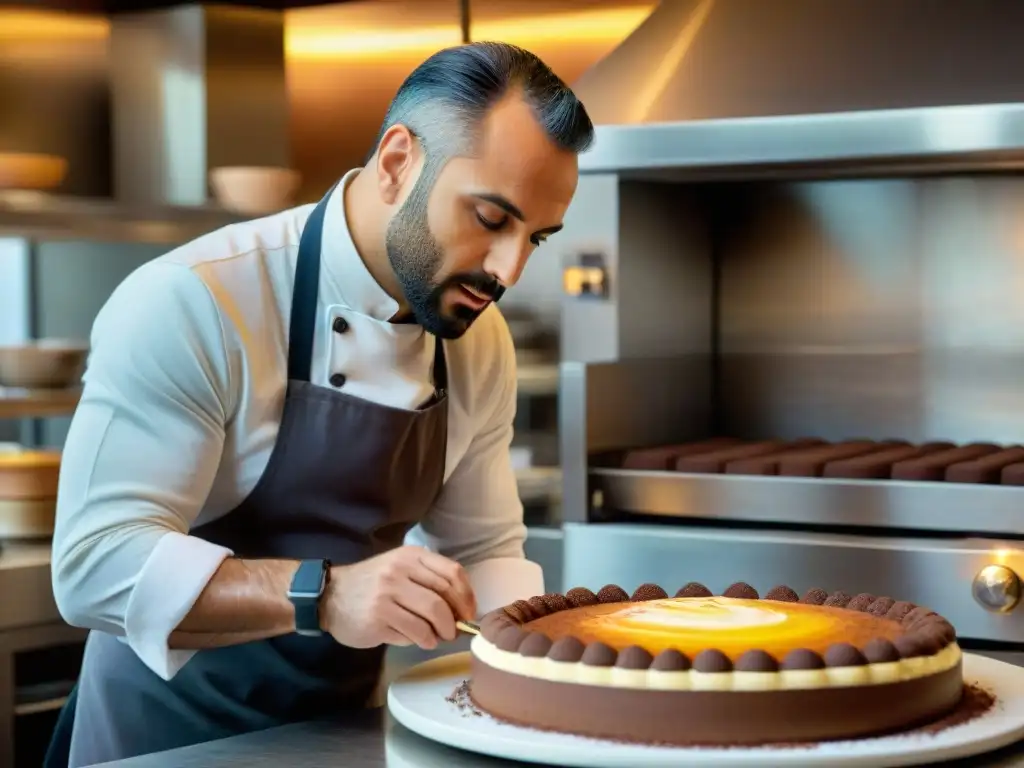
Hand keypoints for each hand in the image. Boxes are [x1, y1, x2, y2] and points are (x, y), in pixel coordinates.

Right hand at [321, 546, 476, 649]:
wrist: (330, 596)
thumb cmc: (372, 584)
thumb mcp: (400, 569)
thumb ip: (428, 581)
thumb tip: (462, 609)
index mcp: (410, 556)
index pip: (452, 573)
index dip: (467, 596)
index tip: (469, 612)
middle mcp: (399, 571)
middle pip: (444, 597)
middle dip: (455, 620)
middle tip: (455, 631)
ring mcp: (387, 594)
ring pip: (431, 617)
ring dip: (441, 633)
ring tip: (437, 638)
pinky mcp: (378, 618)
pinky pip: (414, 632)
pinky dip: (424, 640)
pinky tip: (421, 641)